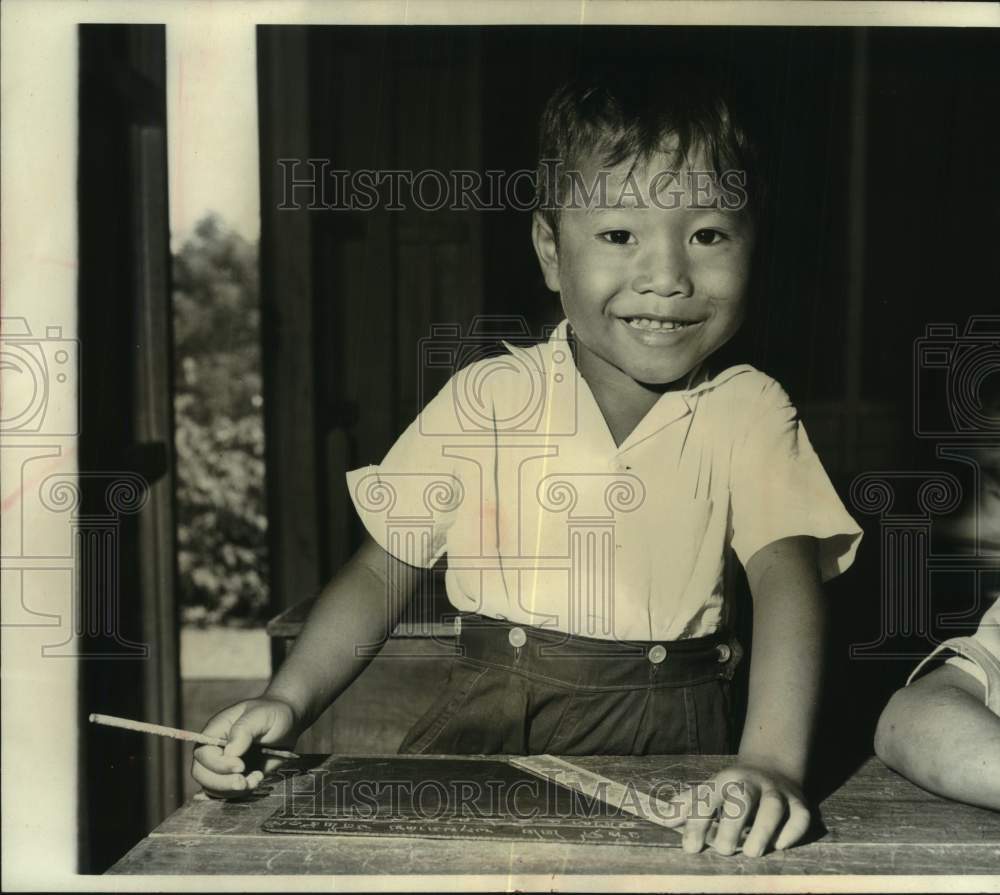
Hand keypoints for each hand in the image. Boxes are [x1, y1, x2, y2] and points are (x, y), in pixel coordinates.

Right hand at [191, 697, 298, 798]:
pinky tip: (257, 780)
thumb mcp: (261, 715)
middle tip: (243, 782)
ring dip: (232, 791)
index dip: (218, 764)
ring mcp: (223, 766)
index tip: (241, 766)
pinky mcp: (234, 778)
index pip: (203, 754)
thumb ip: (244, 730)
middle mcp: (215, 750)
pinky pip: (228, 793)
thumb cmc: (272, 714)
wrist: (287, 724)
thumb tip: (230, 753)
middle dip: (221, 783)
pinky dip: (240, 794)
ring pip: (213, 788)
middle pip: (201, 774)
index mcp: (215, 731)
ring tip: (256, 779)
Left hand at [665, 764, 810, 856]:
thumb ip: (688, 805)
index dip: (696, 823)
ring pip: (773, 807)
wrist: (772, 768)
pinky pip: (800, 817)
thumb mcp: (709, 790)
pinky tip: (778, 846)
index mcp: (725, 781)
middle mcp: (752, 783)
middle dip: (732, 825)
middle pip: (742, 798)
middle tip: (724, 850)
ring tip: (751, 852)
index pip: (707, 798)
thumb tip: (663, 818)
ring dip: (763, 830)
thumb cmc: (734, 789)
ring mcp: (777, 793)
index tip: (690, 848)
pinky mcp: (800, 804)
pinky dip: (791, 833)